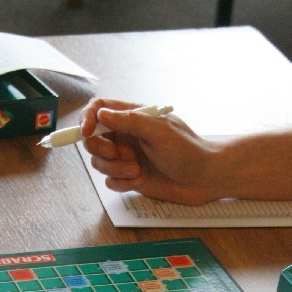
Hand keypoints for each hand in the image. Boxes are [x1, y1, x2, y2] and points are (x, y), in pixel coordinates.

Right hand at [79, 98, 219, 205]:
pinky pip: (110, 181)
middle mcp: (127, 136)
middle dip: (99, 148)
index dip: (87, 118)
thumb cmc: (188, 151)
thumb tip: (101, 113)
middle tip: (115, 154)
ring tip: (136, 171)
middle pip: (93, 139)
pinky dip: (119, 182)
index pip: (100, 109)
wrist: (205, 179)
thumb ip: (129, 121)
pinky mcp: (130, 177)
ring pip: (100, 162)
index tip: (86, 131)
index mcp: (133, 117)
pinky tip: (137, 181)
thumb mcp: (159, 131)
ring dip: (113, 168)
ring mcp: (128, 157)